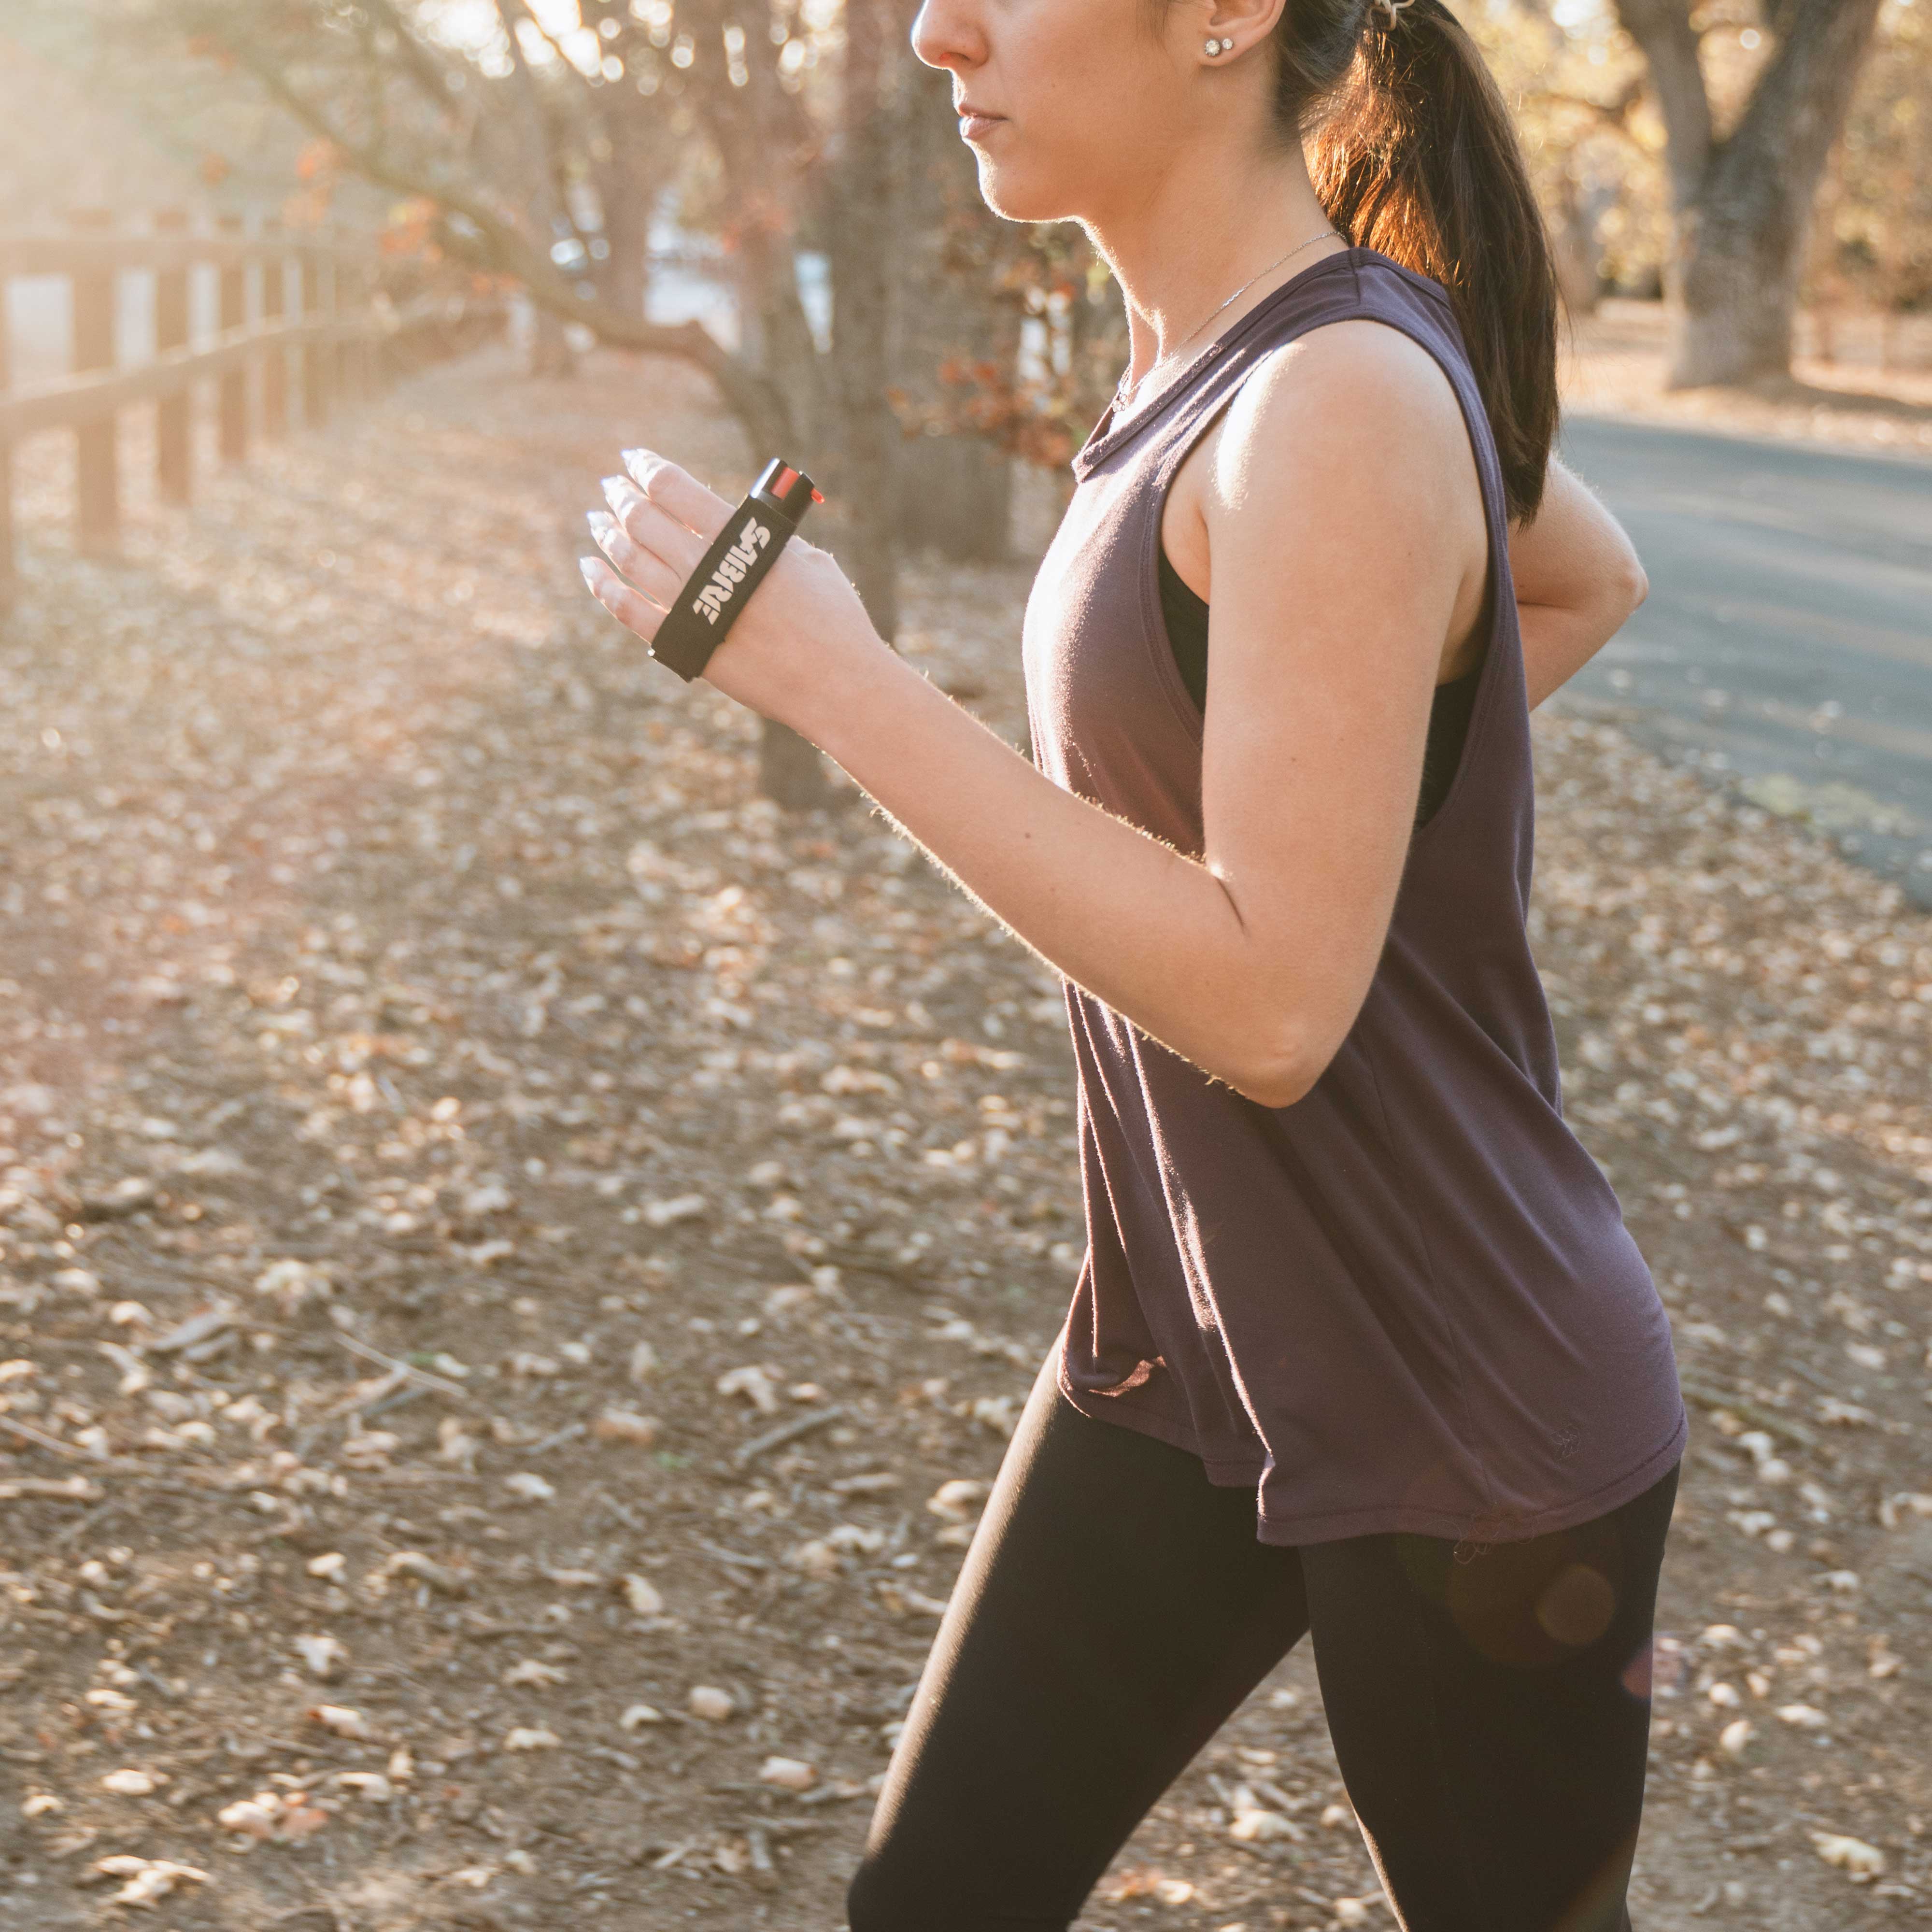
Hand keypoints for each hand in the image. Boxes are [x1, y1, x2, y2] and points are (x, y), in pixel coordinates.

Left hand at [578, 448, 882, 734]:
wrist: (835, 684)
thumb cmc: (833, 620)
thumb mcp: (806, 559)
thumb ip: (764, 535)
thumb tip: (733, 519)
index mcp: (740, 538)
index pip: (674, 488)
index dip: (647, 467)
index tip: (634, 458)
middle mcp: (707, 568)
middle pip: (645, 520)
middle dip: (623, 497)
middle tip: (612, 487)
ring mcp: (690, 608)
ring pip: (630, 559)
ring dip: (608, 534)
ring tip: (598, 519)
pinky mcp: (683, 645)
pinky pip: (627, 610)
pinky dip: (603, 586)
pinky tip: (590, 568)